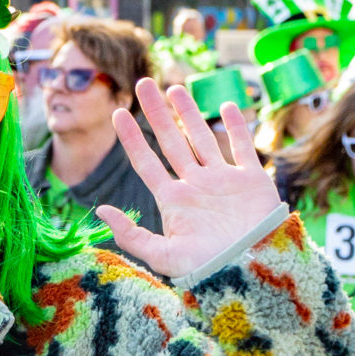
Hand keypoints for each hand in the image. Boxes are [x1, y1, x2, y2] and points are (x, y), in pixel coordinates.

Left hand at [98, 78, 285, 280]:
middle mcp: (196, 186)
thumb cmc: (210, 269)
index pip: (146, 162)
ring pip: (203, 138)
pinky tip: (226, 106)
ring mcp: (224, 181)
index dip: (131, 138)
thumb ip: (132, 235)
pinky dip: (236, 127)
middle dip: (156, 113)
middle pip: (171, 141)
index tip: (116, 113)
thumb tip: (100, 210)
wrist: (254, 272)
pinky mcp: (252, 181)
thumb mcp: (164, 256)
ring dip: (189, 113)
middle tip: (143, 83)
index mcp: (174, 201)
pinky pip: (242, 148)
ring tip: (175, 88)